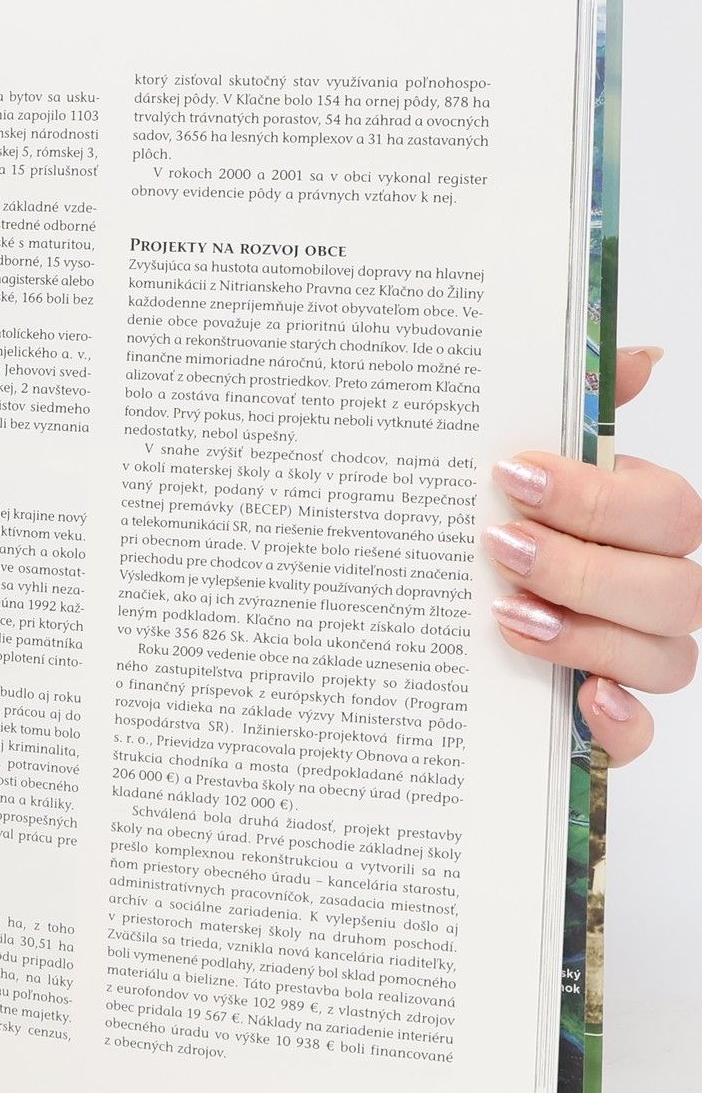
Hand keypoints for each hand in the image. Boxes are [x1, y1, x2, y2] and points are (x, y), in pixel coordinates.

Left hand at [484, 347, 699, 765]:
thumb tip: (643, 356)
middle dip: (585, 566)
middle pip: (675, 587)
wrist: (418, 622)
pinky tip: (582, 696)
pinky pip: (641, 735)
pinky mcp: (605, 723)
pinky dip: (620, 723)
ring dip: (589, 635)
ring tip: (507, 614)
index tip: (513, 476)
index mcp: (639, 527)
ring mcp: (634, 660)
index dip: (598, 497)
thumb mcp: (517, 468)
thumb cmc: (491, 528)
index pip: (669, 511)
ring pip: (669, 658)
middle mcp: (651, 593)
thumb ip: (580, 408)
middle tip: (500, 546)